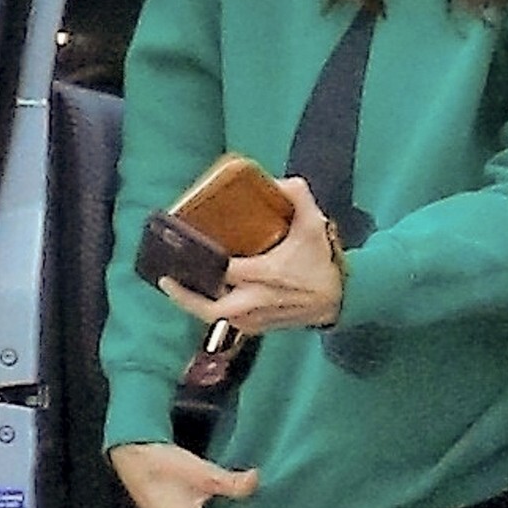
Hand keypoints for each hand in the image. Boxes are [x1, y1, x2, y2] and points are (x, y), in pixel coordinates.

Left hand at [160, 176, 342, 334]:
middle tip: (167, 280)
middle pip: (209, 308)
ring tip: (180, 285)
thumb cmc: (323, 263)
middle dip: (184, 297)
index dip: (201, 260)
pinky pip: (228, 322)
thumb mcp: (315, 225)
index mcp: (265, 275)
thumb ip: (299, 197)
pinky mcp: (258, 327)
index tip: (182, 248)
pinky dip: (214, 310)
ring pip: (216, 318)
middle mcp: (255, 301)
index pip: (223, 271)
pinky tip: (205, 295)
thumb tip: (280, 180)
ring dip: (196, 304)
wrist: (341, 299)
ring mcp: (255, 318)